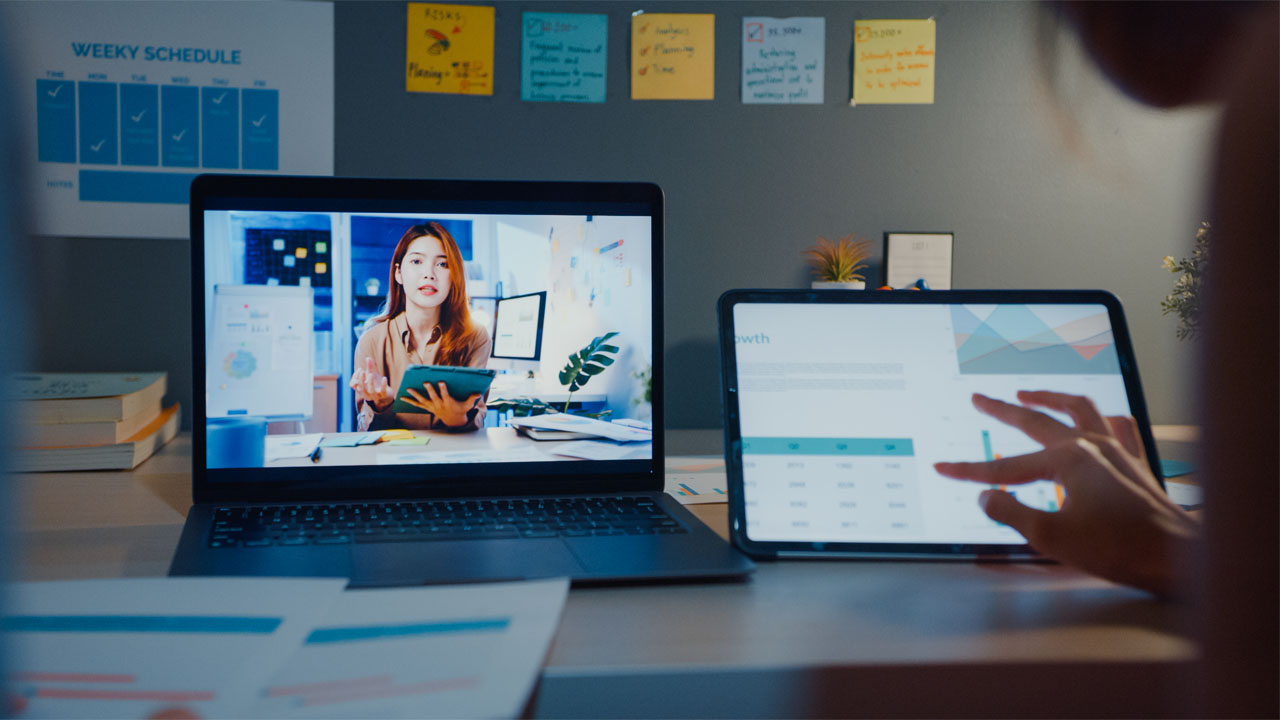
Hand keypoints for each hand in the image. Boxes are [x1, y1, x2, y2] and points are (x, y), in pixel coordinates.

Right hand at [349, 357, 391, 411]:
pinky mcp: (383, 396)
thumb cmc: (376, 383)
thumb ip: (370, 367)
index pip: (353, 385)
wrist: (387, 394)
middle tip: (362, 371)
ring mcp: (375, 396)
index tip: (360, 369)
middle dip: (360, 379)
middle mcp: (366, 394)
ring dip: (370, 382)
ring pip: (370, 391)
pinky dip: (383, 385)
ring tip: (371, 374)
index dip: (354, 377)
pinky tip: (384, 378)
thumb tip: (368, 358)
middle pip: (360, 388)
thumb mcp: (372, 374)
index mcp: (360, 389)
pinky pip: (382, 391)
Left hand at [400, 381, 481, 428]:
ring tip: (408, 388)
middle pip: (433, 397)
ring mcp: (432, 407)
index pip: (446, 395)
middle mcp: (439, 405)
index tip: (441, 381)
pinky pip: (417, 405)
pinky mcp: (427, 408)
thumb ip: (471, 399)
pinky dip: (410, 401)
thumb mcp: (467, 405)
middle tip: (425, 382)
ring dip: (415, 395)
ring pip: (423, 400)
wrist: (453, 421)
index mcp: (448, 403)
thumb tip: (478, 393)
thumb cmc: (461, 410)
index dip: (443, 389)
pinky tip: (402, 397)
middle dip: (429, 390)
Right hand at [934, 391, 1199, 596]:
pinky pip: (1119, 427)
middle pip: (1038, 421)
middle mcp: (1092, 446)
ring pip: (1080, 409)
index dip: (970, 471)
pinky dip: (1103, 418)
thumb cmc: (1118, 548)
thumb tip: (987, 497)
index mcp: (1068, 461)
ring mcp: (1118, 450)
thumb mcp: (1051, 537)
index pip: (1006, 467)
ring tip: (1029, 393)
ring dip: (1051, 398)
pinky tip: (1097, 420)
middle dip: (1003, 409)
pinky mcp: (1137, 463)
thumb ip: (1012, 512)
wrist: (1177, 558)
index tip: (943, 468)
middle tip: (980, 398)